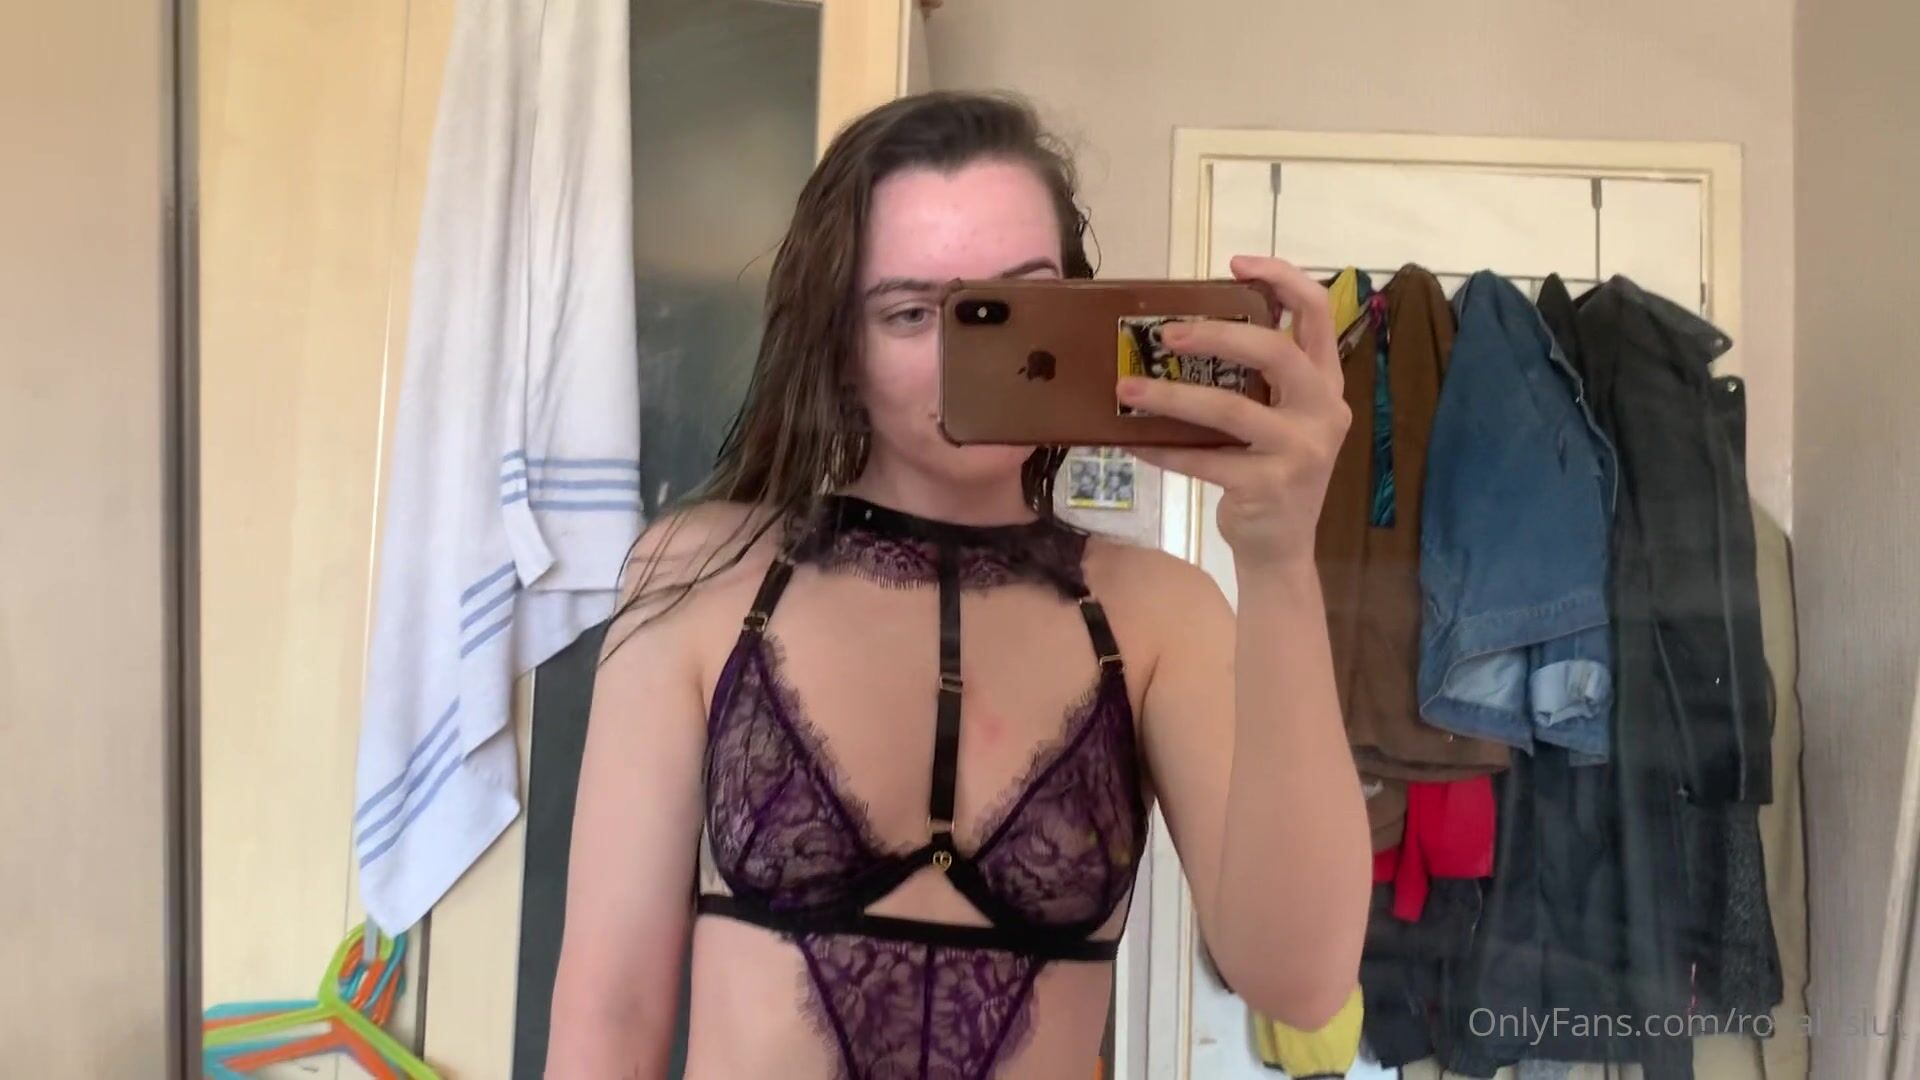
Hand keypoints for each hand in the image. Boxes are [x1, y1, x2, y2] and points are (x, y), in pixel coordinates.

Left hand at [1120, 255, 1349, 568]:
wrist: (1281, 548)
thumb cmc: (1271, 472)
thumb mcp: (1280, 417)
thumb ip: (1259, 378)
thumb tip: (1189, 331)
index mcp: (1326, 383)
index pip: (1318, 312)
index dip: (1281, 278)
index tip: (1235, 263)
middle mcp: (1323, 411)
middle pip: (1275, 351)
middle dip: (1217, 333)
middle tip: (1166, 332)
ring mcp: (1300, 450)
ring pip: (1230, 408)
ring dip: (1171, 395)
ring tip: (1126, 388)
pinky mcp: (1268, 485)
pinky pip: (1204, 459)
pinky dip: (1163, 449)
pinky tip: (1132, 442)